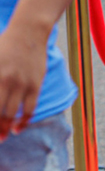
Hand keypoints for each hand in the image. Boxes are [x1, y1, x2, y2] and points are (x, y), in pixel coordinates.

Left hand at [0, 22, 47, 138]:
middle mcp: (5, 81)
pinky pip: (29, 109)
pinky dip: (24, 122)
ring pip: (11, 114)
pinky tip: (18, 129)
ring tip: (3, 137)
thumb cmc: (4, 46)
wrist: (28, 33)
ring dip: (6, 129)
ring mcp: (21, 84)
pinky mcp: (35, 85)